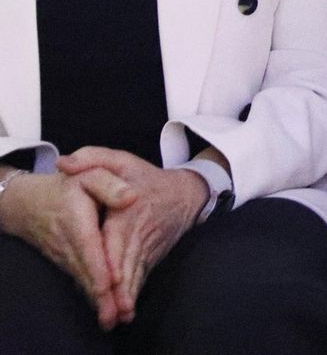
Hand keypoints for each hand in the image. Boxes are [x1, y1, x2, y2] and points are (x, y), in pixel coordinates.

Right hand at [0, 168, 132, 328]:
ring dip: (97, 301)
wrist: (27, 203)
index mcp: (77, 220)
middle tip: (115, 316)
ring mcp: (65, 256)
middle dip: (101, 295)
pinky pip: (80, 280)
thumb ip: (109, 184)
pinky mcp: (66, 263)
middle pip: (86, 272)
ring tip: (112, 319)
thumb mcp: (88, 175)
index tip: (110, 284)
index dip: (99, 267)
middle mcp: (69, 244)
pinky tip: (104, 308)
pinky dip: (91, 295)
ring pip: (82, 281)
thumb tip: (131, 197)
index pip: (89, 247)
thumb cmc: (66, 186)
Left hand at [56, 149, 207, 323]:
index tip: (112, 276)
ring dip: (128, 294)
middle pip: (127, 261)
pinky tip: (128, 309)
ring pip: (136, 273)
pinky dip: (134, 293)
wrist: (187, 194)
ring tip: (122, 314)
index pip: (119, 235)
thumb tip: (63, 164)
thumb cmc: (148, 178)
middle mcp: (139, 232)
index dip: (115, 256)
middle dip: (120, 286)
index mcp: (129, 208)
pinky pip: (141, 276)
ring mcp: (147, 247)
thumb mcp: (121, 160)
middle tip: (114, 307)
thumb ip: (92, 158)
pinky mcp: (151, 257)